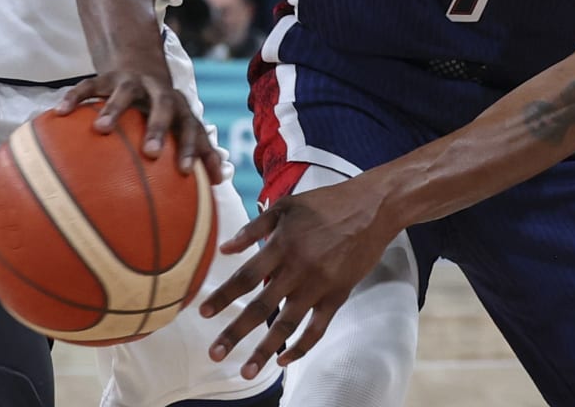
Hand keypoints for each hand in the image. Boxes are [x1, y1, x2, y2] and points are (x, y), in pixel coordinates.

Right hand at [56, 69, 221, 179]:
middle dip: (159, 127)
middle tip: (151, 153)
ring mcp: (132, 81)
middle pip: (164, 105)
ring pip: (124, 92)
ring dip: (114, 110)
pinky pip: (89, 85)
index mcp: (179, 108)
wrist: (140, 63)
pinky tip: (59, 112)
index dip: (192, 147)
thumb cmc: (164, 109)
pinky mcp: (106, 77)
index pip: (191, 126)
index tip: (186, 172)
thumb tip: (221, 184)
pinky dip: (75, 97)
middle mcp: (159, 91)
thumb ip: (200, 150)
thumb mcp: (181, 124)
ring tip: (101, 130)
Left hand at [198, 176, 398, 378]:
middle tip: (214, 353)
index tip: (202, 313)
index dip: (223, 295)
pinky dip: (300, 347)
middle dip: (235, 332)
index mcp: (282, 245)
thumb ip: (254, 228)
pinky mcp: (338, 296)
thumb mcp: (286, 206)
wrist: (371, 209)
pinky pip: (317, 328)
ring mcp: (319, 285)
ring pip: (287, 325)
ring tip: (247, 371)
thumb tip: (224, 249)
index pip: (246, 276)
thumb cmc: (326, 204)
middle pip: (261, 307)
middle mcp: (298, 269)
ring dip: (264, 350)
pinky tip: (283, 360)